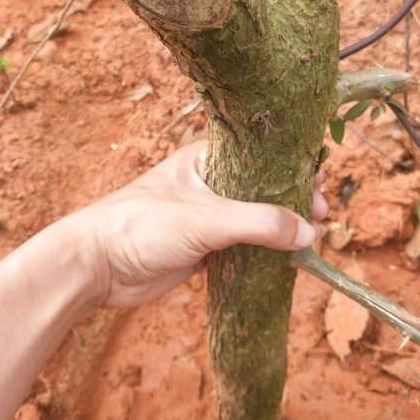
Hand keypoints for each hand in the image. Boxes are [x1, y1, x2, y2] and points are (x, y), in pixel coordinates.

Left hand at [72, 141, 327, 307]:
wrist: (96, 266)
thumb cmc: (142, 225)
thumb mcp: (205, 218)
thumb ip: (258, 222)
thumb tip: (308, 232)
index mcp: (207, 158)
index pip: (261, 154)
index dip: (292, 165)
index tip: (319, 183)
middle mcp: (210, 183)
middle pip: (263, 187)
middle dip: (293, 199)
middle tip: (322, 216)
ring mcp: (207, 217)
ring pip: (255, 219)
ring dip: (281, 228)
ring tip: (311, 236)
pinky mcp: (203, 248)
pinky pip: (243, 247)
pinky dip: (264, 252)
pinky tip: (286, 259)